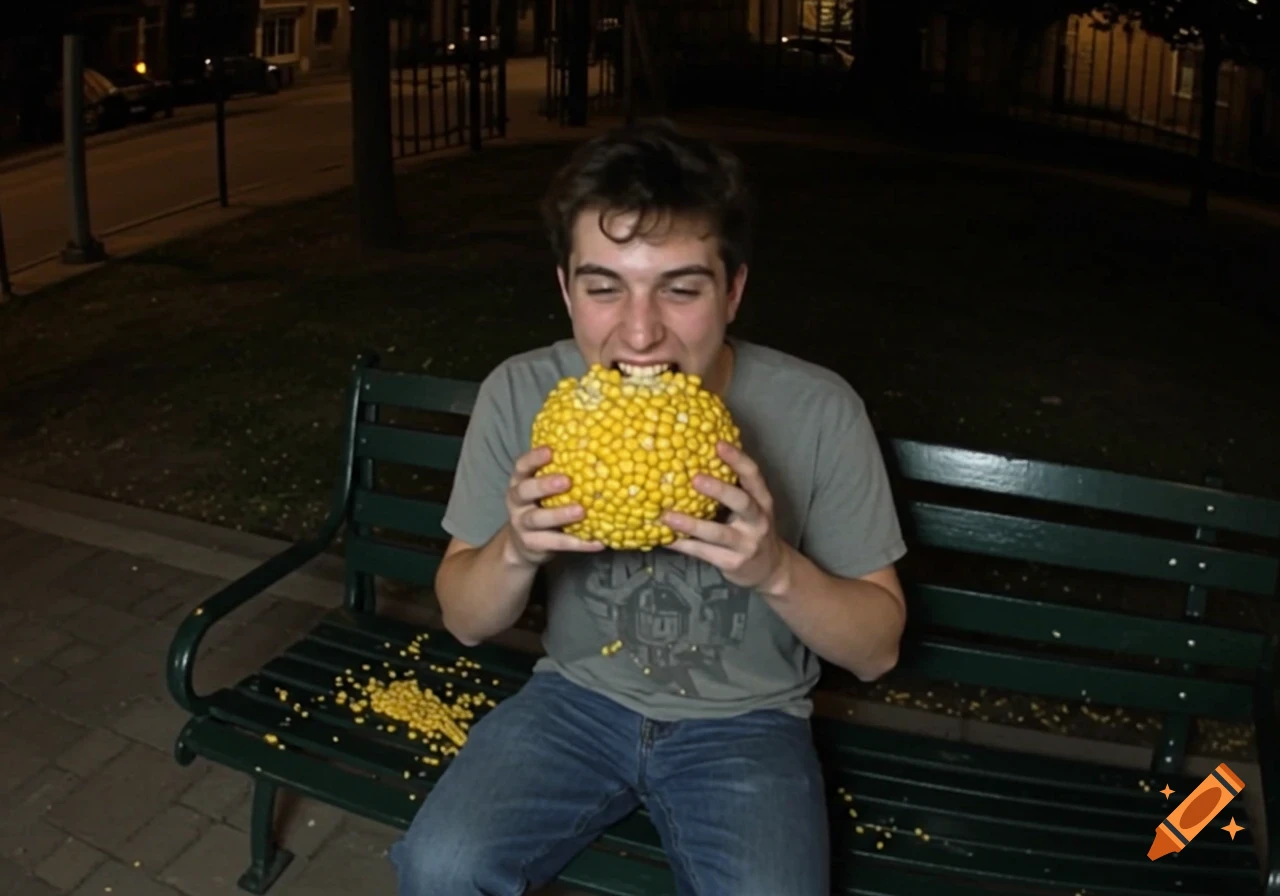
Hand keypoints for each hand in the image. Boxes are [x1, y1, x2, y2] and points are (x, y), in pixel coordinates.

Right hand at [503, 445, 604, 567]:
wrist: (523, 544)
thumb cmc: (541, 506)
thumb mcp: (541, 490)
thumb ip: (558, 473)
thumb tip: (595, 453)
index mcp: (519, 482)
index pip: (522, 466)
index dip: (534, 458)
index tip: (550, 451)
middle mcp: (517, 502)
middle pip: (525, 491)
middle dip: (544, 485)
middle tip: (567, 481)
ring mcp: (522, 524)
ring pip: (538, 518)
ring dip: (560, 514)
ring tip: (581, 511)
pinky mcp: (533, 544)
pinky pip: (557, 543)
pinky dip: (578, 543)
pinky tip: (598, 541)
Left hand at [662, 441, 789, 591]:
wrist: (770, 569)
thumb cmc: (751, 529)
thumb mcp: (751, 508)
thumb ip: (732, 488)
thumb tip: (694, 461)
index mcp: (762, 501)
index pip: (753, 476)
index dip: (738, 459)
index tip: (718, 444)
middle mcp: (758, 521)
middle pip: (742, 502)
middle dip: (719, 490)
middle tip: (694, 478)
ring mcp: (746, 544)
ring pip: (718, 533)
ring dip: (691, 524)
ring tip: (666, 515)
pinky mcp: (732, 563)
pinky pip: (704, 553)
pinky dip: (683, 545)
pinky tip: (664, 538)